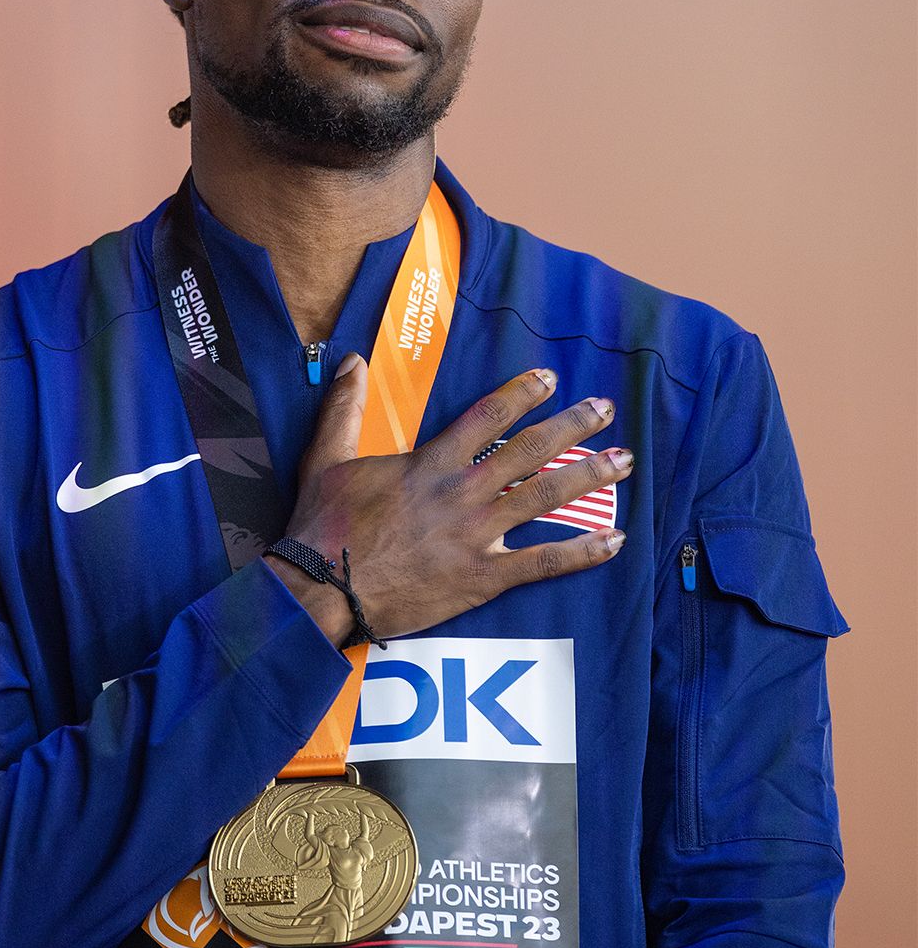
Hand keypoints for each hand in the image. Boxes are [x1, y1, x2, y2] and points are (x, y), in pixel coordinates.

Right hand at [270, 358, 633, 644]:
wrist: (324, 587)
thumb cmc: (324, 525)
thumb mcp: (327, 458)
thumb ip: (344, 407)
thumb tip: (351, 361)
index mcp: (430, 463)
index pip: (487, 416)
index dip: (522, 393)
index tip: (551, 378)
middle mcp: (462, 492)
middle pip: (530, 451)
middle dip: (572, 426)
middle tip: (605, 409)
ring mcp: (476, 535)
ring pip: (545, 498)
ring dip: (589, 477)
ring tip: (623, 462)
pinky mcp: (482, 577)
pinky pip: (543, 563)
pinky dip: (582, 553)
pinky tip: (614, 541)